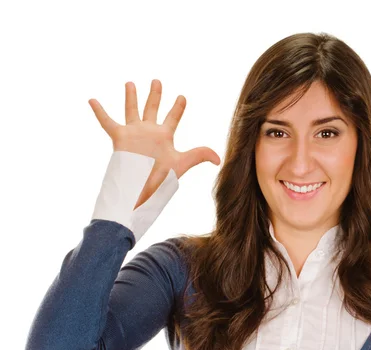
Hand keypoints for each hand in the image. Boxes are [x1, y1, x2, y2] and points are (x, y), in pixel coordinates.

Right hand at [89, 79, 220, 208]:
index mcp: (164, 136)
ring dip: (131, 97)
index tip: (182, 96)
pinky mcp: (120, 137)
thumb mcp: (182, 164)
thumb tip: (219, 160)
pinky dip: (99, 111)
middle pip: (153, 109)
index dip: (178, 107)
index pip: (173, 118)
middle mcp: (149, 132)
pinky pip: (107, 122)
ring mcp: (134, 133)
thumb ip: (199, 155)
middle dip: (156, 95)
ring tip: (130, 82)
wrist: (140, 188)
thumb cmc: (161, 179)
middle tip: (157, 81)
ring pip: (132, 110)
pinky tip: (92, 99)